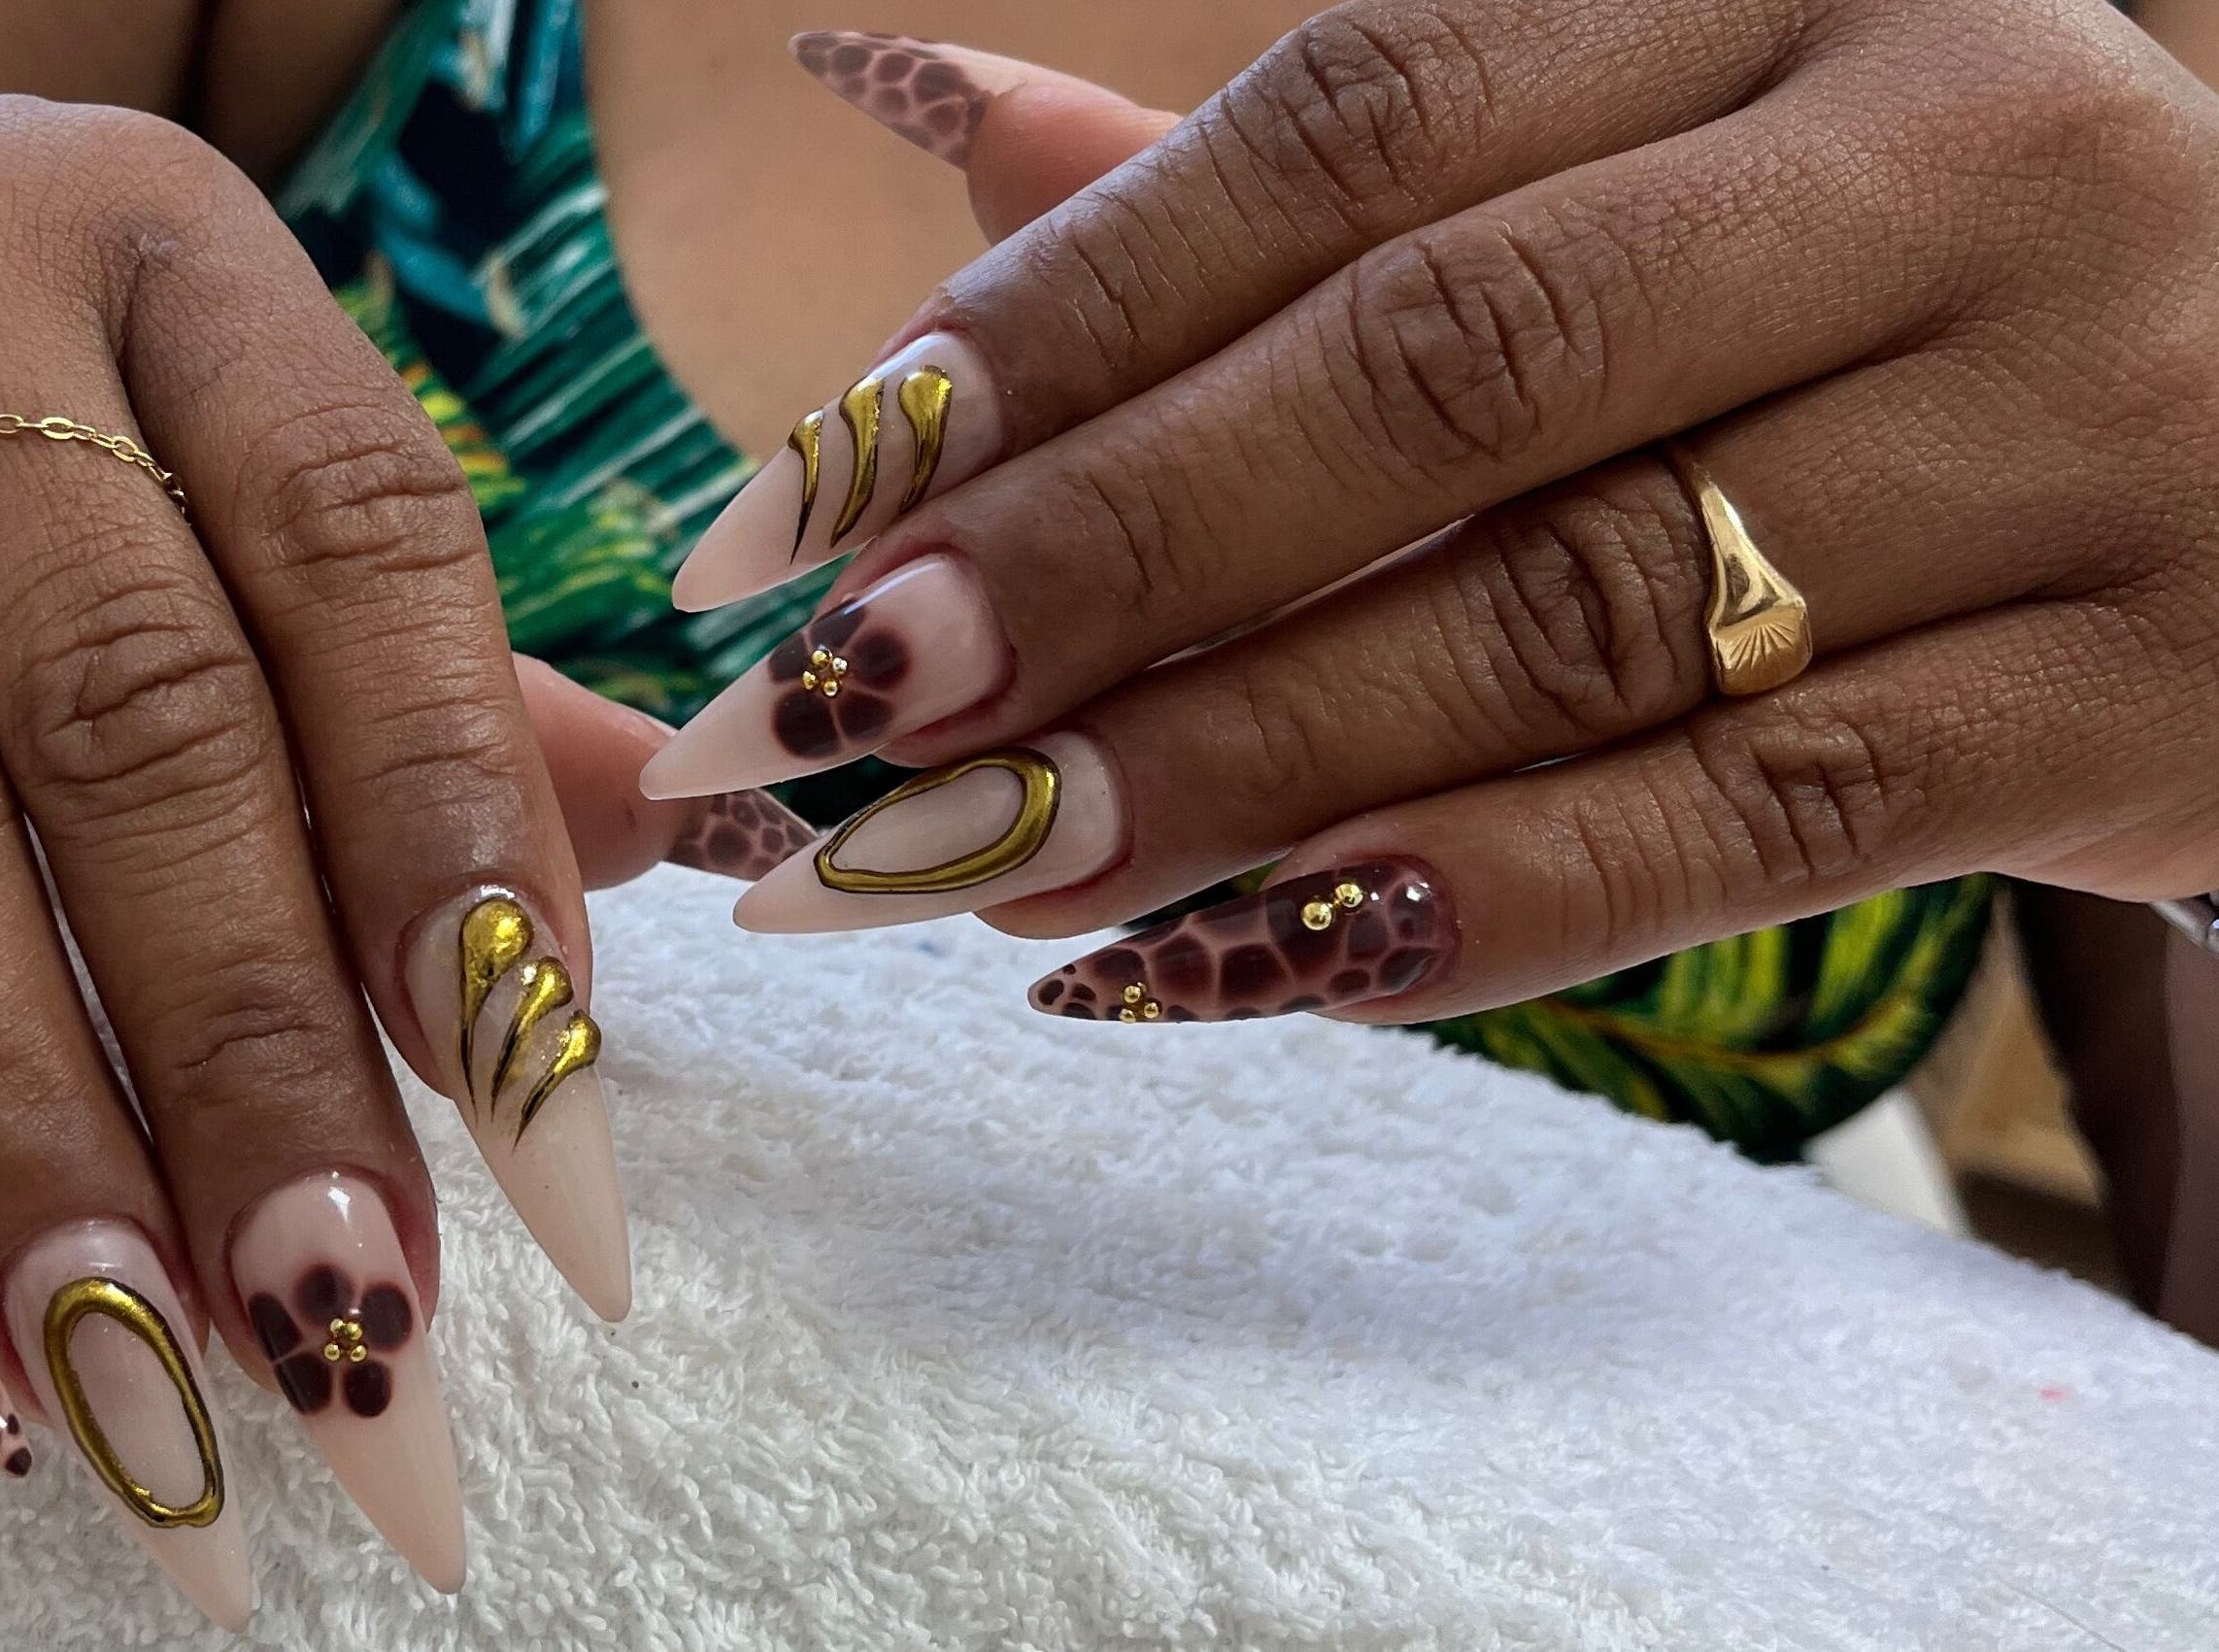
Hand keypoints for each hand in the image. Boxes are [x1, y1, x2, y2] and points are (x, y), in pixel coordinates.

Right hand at [0, 21, 800, 1614]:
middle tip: (354, 1318)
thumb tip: (665, 846)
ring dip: (24, 1123)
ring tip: (144, 1372)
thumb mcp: (201, 415)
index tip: (548, 1123)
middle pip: (129, 714)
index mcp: (167, 251)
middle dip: (257, 1046)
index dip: (463, 840)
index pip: (361, 547)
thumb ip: (417, 647)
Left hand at [641, 5, 2218, 1028]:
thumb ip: (1280, 182)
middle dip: (1098, 557)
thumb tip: (892, 98)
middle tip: (834, 714)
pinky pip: (1749, 828)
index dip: (1043, 323)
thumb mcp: (1613, 182)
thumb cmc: (1865, 309)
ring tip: (955, 870)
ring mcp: (2088, 419)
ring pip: (1573, 615)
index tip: (789, 507)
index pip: (1351, 127)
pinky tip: (1197, 969)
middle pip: (1441, 366)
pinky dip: (1455, 905)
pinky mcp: (2148, 696)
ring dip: (1222, 763)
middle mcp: (1953, 150)